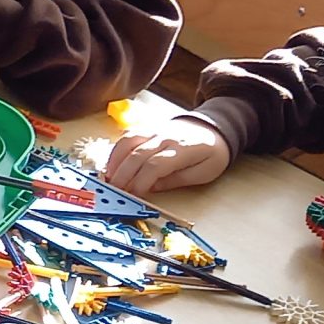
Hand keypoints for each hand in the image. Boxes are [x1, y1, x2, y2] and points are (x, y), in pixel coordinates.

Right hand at [104, 117, 232, 193]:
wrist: (215, 128)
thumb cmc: (211, 154)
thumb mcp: (203, 173)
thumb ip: (175, 180)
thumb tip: (150, 188)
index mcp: (183, 149)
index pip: (155, 165)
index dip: (141, 181)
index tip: (133, 195)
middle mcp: (165, 136)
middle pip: (137, 155)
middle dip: (123, 176)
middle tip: (114, 192)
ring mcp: (154, 129)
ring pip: (128, 142)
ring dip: (115, 162)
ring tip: (108, 180)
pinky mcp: (147, 128)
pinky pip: (127, 136)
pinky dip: (116, 152)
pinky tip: (112, 166)